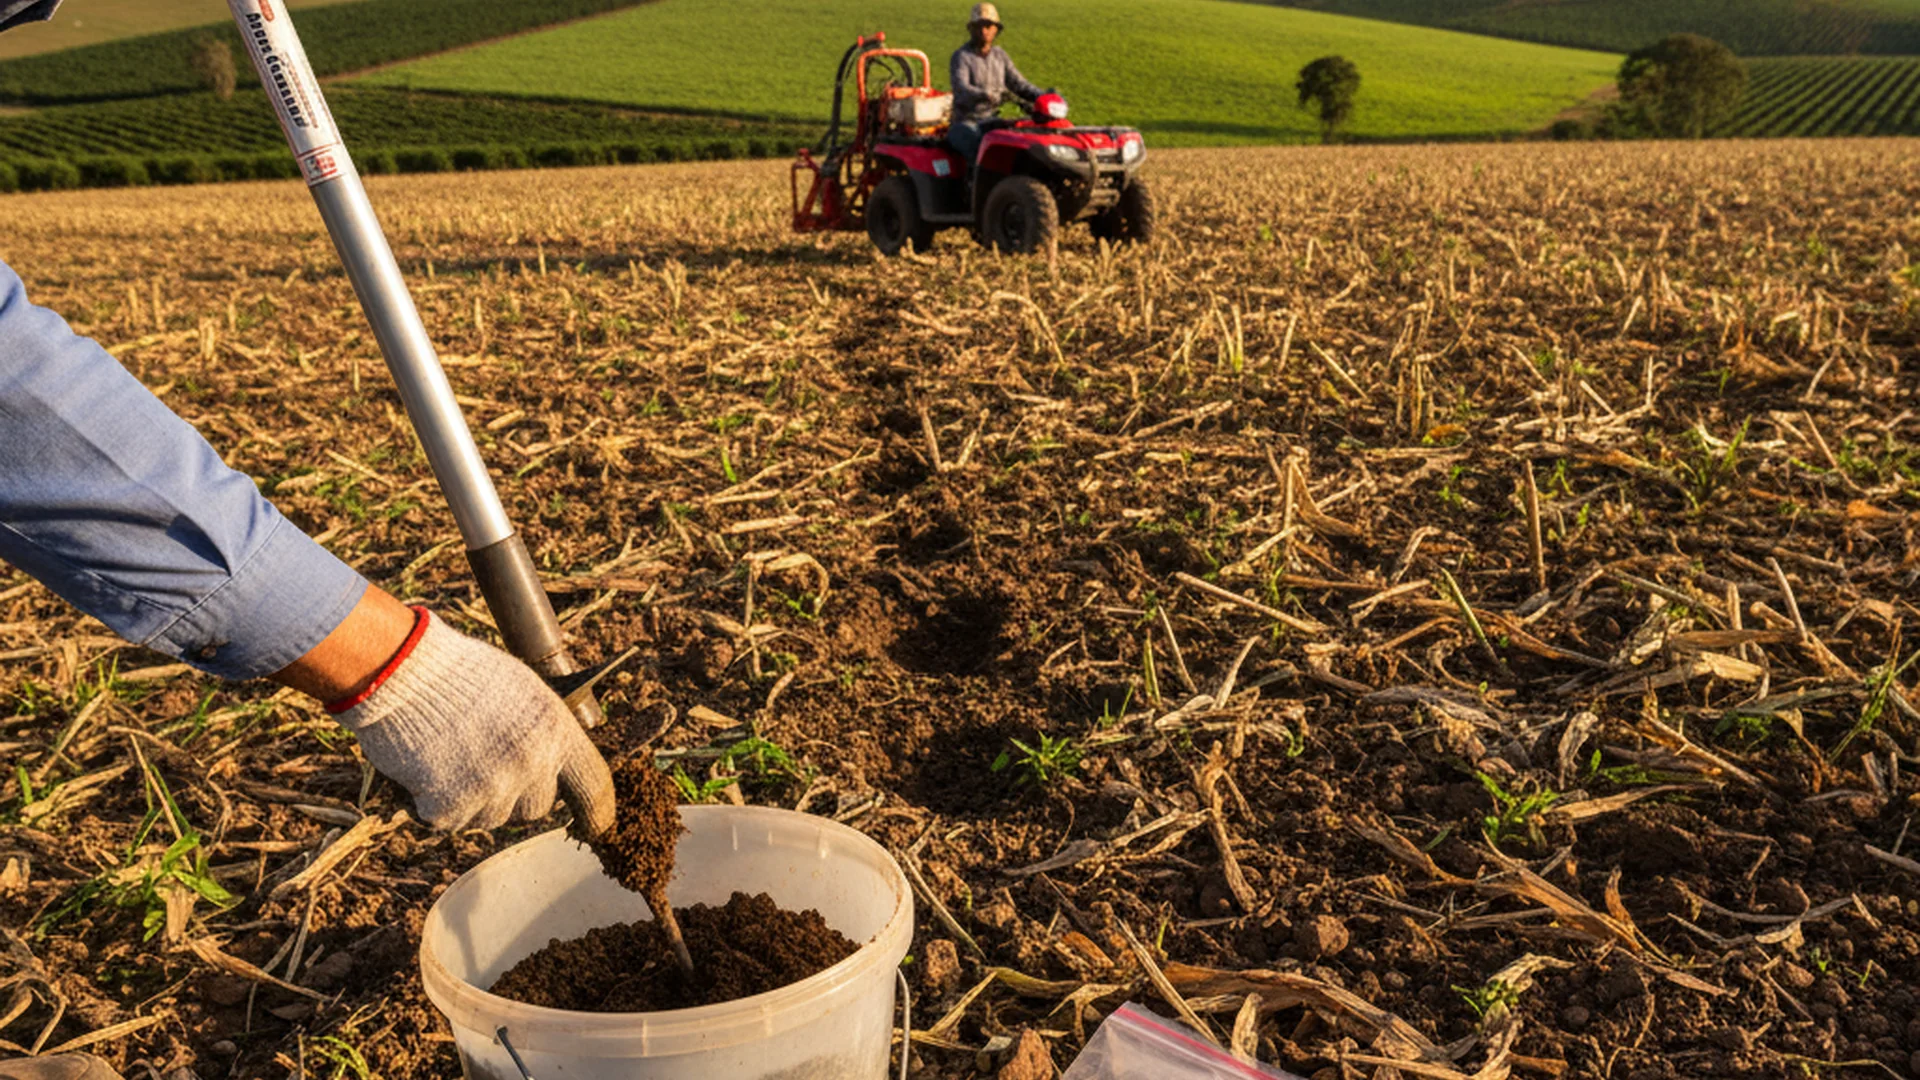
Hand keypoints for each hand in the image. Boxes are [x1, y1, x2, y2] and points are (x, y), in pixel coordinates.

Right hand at [326, 609, 614, 832]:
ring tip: (450, 756)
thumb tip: (552, 763)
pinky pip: (449, 821)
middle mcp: (533, 763)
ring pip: (491, 818)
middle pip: (537, 808)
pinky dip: (434, 803)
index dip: (597, 811)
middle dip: (516, 796)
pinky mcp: (451, 808)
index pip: (593, 783)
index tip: (597, 828)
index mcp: (556, 729)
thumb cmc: (459, 672)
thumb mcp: (521, 691)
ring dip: (472, 800)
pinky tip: (426, 767)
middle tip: (485, 764)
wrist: (403, 671)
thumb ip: (542, 731)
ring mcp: (493, 789)